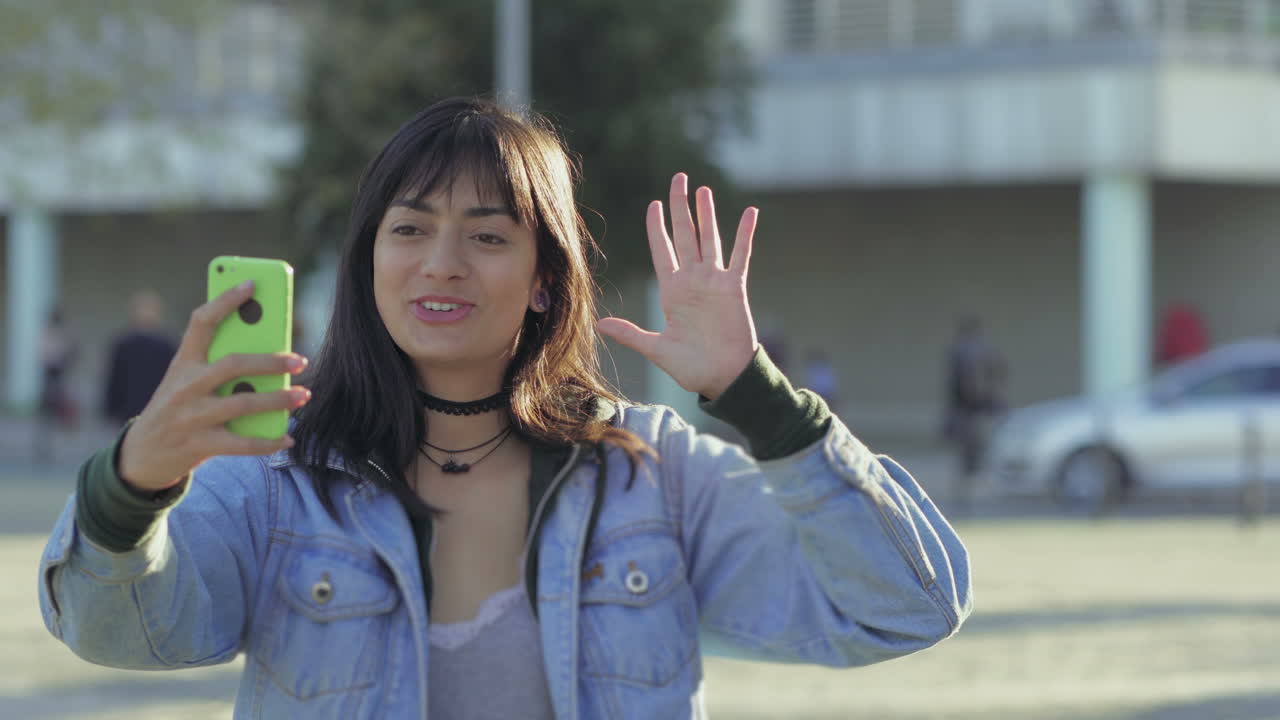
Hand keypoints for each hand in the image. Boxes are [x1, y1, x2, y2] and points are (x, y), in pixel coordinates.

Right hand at [116, 281, 311, 491]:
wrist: (141, 456)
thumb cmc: (176, 410)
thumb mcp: (185, 382)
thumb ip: (217, 369)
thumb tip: (270, 358)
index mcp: (183, 363)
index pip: (201, 322)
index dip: (225, 300)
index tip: (252, 284)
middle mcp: (185, 386)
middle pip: (233, 364)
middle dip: (271, 361)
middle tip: (300, 361)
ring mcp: (191, 416)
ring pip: (243, 402)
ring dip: (278, 399)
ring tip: (304, 395)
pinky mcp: (199, 445)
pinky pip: (242, 443)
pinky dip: (268, 442)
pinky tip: (288, 438)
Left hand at [597, 173, 758, 400]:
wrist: (724, 377)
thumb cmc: (691, 367)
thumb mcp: (656, 349)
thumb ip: (630, 334)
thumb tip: (599, 324)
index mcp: (672, 291)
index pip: (662, 250)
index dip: (657, 227)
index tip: (653, 205)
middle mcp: (692, 280)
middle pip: (685, 235)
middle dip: (680, 207)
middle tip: (678, 178)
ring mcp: (715, 281)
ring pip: (710, 238)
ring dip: (707, 214)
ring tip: (703, 189)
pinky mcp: (735, 287)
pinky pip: (741, 255)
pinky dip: (745, 234)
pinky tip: (749, 212)